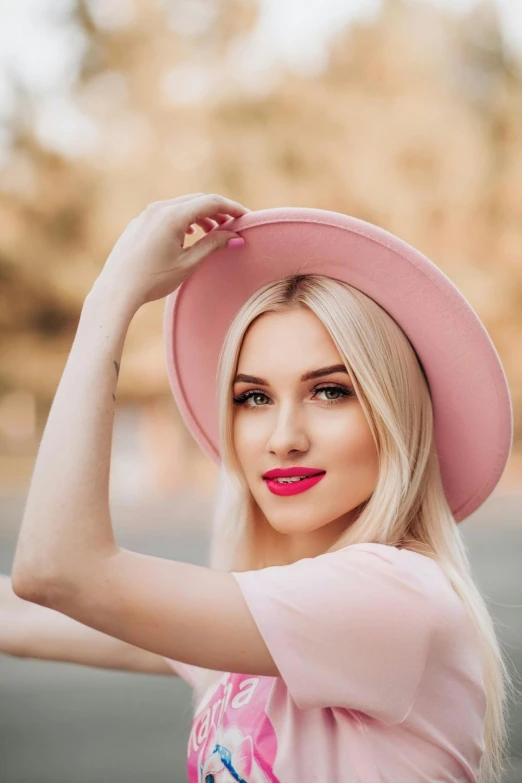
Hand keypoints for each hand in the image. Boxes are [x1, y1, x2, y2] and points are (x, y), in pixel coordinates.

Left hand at [91, 192, 249, 308]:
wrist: (117, 289)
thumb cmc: (153, 279)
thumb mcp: (188, 264)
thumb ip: (213, 245)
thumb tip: (235, 237)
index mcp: (173, 215)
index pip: (211, 202)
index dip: (232, 208)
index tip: (246, 217)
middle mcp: (159, 208)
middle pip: (197, 200)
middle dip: (218, 211)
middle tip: (233, 225)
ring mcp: (146, 214)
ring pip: (182, 206)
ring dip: (201, 215)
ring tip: (213, 232)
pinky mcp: (139, 223)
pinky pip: (167, 213)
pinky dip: (184, 219)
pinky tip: (188, 235)